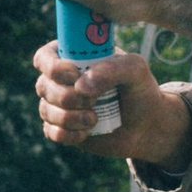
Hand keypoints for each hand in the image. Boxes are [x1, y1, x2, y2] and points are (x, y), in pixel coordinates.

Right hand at [35, 41, 191, 167]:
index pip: (45, 57)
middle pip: (43, 86)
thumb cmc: (140, 91)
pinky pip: (50, 132)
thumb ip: (112, 69)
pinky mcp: (63, 129)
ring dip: (69, 117)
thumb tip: (80, 86)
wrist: (148, 125)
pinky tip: (85, 133)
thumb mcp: (135, 70)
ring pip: (46, 110)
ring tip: (94, 119)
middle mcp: (61, 81)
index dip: (53, 67)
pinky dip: (66, 134)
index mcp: (73, 58)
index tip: (75, 75)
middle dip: (67, 96)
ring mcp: (60, 105)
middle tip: (94, 101)